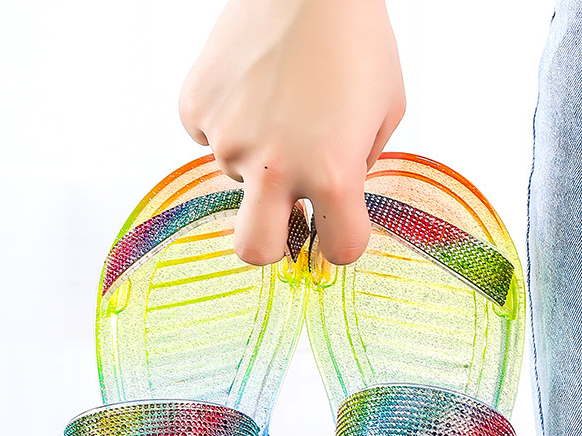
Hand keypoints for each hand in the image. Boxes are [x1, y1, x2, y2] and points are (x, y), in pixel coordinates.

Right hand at [180, 0, 404, 264]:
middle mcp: (274, 166)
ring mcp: (228, 139)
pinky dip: (230, 122)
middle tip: (282, 215)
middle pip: (254, 251)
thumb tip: (330, 192)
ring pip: (237, 178)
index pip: (339, 249)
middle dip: (270, 243)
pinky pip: (210, 136)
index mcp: (331, 173)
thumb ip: (357, 167)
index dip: (342, 241)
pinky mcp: (197, 108)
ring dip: (257, 157)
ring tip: (279, 105)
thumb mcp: (384, 112)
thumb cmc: (355, 37)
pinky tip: (252, 88)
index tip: (339, 226)